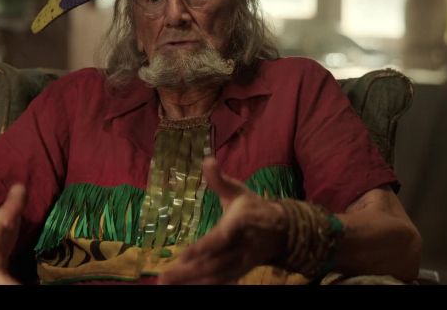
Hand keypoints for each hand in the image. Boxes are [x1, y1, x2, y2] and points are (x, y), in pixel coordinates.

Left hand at [158, 157, 286, 284]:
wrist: (282, 230)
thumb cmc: (254, 207)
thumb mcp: (237, 191)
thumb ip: (219, 179)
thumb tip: (207, 160)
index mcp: (240, 224)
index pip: (220, 239)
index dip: (203, 248)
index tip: (183, 256)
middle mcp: (241, 247)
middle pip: (214, 263)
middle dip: (188, 271)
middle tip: (163, 277)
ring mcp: (241, 262)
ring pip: (215, 276)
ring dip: (191, 281)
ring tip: (166, 283)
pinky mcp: (240, 271)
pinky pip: (221, 281)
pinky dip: (203, 285)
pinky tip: (184, 287)